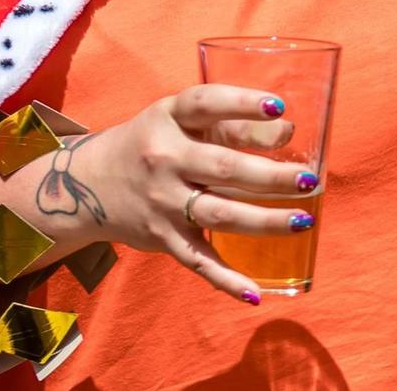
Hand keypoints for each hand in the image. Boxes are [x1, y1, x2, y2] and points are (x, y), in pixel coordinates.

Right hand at [59, 84, 316, 302]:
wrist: (88, 183)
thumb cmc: (151, 142)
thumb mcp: (178, 121)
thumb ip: (229, 123)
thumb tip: (289, 127)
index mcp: (168, 118)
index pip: (206, 104)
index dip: (243, 104)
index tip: (279, 107)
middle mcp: (163, 158)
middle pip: (222, 167)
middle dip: (269, 176)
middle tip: (308, 179)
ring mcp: (162, 201)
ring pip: (219, 214)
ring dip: (264, 221)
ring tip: (304, 221)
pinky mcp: (162, 238)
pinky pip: (198, 261)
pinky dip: (226, 280)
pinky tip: (256, 293)